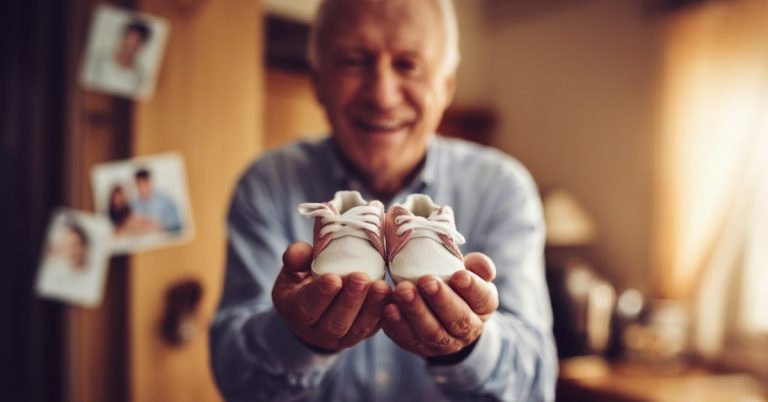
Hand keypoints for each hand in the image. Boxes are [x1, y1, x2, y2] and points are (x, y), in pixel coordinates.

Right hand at [271, 242, 391, 351]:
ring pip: (358, 328)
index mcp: (296, 312)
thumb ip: (295, 259)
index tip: (333, 278)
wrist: (315, 311)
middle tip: (361, 278)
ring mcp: (342, 338)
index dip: (321, 294)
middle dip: (350, 300)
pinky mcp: (363, 335)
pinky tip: (393, 297)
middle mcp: (318, 331)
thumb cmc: (304, 283)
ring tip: (381, 287)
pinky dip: (385, 314)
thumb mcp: (292, 271)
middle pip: (336, 321)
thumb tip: (300, 250)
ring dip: (372, 307)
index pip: (307, 306)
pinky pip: (374, 328)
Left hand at [381, 253, 498, 357]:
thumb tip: (474, 263)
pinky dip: (396, 324)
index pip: (483, 299)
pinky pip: (407, 338)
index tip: (459, 275)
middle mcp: (467, 330)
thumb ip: (477, 266)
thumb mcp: (472, 273)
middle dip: (440, 300)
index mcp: (483, 307)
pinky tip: (388, 308)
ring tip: (402, 291)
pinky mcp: (419, 347)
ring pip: (430, 331)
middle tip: (426, 281)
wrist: (443, 315)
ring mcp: (443, 343)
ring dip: (415, 311)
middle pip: (456, 319)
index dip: (472, 288)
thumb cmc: (456, 286)